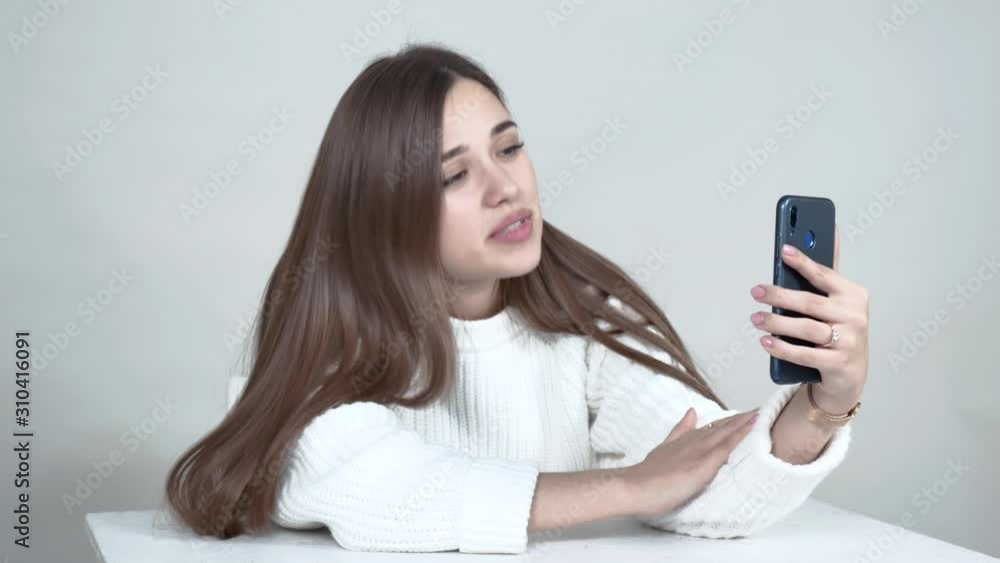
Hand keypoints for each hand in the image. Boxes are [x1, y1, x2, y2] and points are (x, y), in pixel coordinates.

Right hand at [622, 408, 758, 518]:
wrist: (634, 487)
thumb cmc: (646, 476)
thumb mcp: (664, 448)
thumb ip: (679, 431)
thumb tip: (691, 412)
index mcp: (687, 440)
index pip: (715, 428)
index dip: (732, 421)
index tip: (748, 414)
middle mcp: (695, 442)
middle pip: (725, 427)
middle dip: (744, 418)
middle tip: (763, 408)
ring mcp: (699, 452)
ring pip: (728, 433)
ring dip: (746, 422)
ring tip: (763, 412)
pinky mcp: (703, 465)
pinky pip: (727, 447)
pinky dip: (741, 435)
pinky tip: (753, 428)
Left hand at [749, 224, 868, 410]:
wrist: (850, 376)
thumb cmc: (838, 332)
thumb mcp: (835, 305)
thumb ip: (823, 277)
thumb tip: (814, 239)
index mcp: (854, 295)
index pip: (824, 275)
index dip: (803, 262)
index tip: (784, 251)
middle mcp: (855, 317)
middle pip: (810, 303)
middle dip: (779, 296)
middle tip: (756, 291)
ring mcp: (849, 342)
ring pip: (806, 329)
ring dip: (777, 323)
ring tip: (756, 318)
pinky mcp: (839, 364)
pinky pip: (805, 355)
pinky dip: (783, 348)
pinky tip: (766, 342)